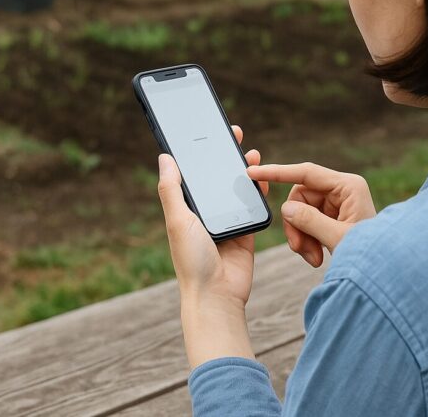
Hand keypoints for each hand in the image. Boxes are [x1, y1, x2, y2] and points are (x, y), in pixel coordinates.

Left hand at [157, 125, 268, 367]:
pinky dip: (258, 190)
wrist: (217, 295)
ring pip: (236, 189)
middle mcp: (205, 214)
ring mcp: (227, 222)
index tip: (206, 133)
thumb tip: (164, 157)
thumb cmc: (192, 260)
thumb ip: (172, 190)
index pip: (192, 174)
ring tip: (250, 151)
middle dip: (224, 156)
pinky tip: (263, 176)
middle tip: (232, 133)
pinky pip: (253, 206)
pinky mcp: (246, 231)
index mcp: (186, 210)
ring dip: (243, 170)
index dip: (198, 154)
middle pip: (216, 178)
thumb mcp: (178, 220)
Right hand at [246, 162, 375, 266]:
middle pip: (300, 197)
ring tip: (312, 258)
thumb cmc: (370, 255)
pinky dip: (306, 240)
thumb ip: (310, 221)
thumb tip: (286, 209)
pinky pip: (307, 222)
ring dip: (301, 236)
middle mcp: (343, 190)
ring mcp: (337, 203)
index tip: (253, 173)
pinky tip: (316, 257)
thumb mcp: (338, 239)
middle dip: (296, 224)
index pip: (306, 173)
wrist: (385, 274)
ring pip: (300, 211)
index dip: (278, 172)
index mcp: (349, 186)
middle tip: (299, 249)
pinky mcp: (333, 216)